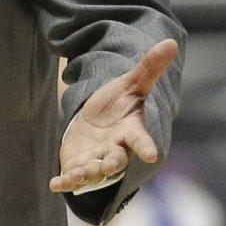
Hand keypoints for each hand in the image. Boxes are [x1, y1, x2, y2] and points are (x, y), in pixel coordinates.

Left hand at [49, 38, 178, 193]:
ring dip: (86, 174)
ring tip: (76, 175)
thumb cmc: (117, 104)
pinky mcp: (78, 166)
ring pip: (95, 172)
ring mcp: (97, 161)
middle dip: (112, 164)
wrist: (95, 120)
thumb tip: (170, 42)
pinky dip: (65, 181)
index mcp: (130, 131)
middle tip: (109, 164)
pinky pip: (73, 177)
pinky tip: (54, 184)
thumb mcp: (130, 84)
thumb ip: (149, 68)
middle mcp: (116, 150)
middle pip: (117, 161)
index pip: (141, 140)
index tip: (152, 155)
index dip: (145, 147)